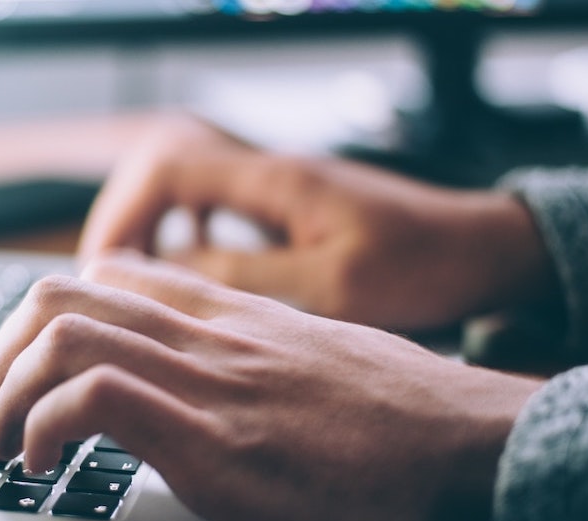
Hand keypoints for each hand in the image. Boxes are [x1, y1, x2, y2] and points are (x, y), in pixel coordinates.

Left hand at [0, 253, 542, 520]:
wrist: (478, 448)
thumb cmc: (409, 418)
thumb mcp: (321, 360)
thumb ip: (254, 355)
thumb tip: (209, 385)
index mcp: (233, 315)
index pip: (108, 274)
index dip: (43, 319)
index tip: (28, 373)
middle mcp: (211, 334)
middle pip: (60, 294)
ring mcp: (211, 382)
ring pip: (61, 333)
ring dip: (2, 393)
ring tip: (1, 447)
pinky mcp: (217, 443)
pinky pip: (95, 398)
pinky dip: (43, 428)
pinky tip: (44, 467)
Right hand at [79, 116, 556, 330]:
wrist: (483, 250)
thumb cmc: (422, 266)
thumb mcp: (331, 286)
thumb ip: (244, 277)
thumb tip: (162, 275)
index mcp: (274, 180)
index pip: (166, 167)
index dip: (122, 214)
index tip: (103, 270)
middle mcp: (269, 172)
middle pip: (163, 169)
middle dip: (124, 221)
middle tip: (106, 282)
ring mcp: (279, 187)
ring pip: (186, 189)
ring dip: (153, 229)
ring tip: (135, 283)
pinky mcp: (291, 208)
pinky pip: (216, 208)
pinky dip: (188, 236)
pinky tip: (191, 275)